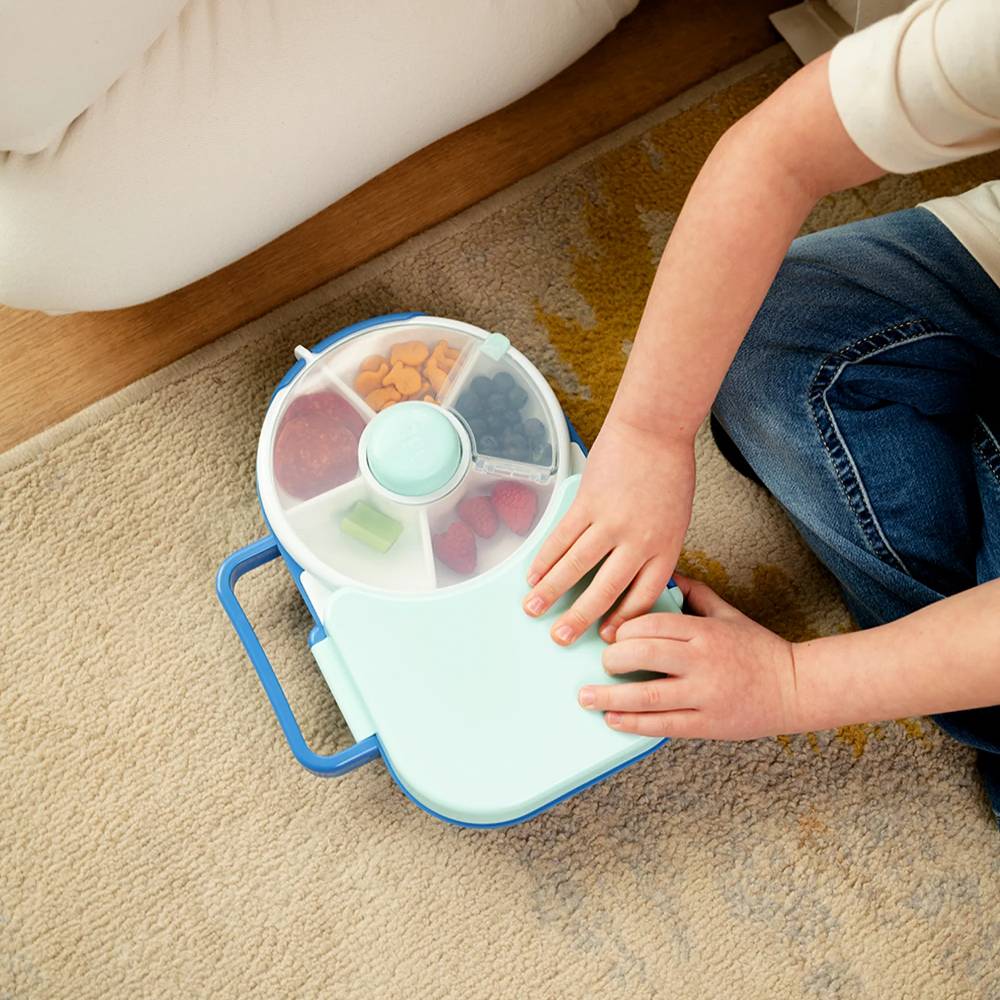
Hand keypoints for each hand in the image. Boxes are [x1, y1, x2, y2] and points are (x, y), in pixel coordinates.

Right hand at [523, 417, 694, 645]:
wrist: (656, 429)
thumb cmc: (669, 470)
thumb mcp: (675, 518)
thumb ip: (653, 548)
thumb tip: (628, 574)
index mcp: (665, 548)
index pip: (642, 597)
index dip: (622, 620)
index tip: (605, 637)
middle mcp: (639, 541)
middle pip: (606, 590)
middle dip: (580, 618)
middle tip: (561, 638)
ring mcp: (611, 522)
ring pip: (576, 566)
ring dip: (551, 591)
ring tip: (533, 609)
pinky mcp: (588, 503)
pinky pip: (561, 537)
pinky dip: (544, 558)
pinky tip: (532, 573)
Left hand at [577, 575, 799, 739]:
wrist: (797, 688)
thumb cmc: (758, 648)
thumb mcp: (727, 613)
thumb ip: (695, 593)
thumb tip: (666, 574)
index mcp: (704, 630)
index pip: (651, 624)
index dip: (623, 630)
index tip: (611, 636)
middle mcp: (702, 660)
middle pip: (643, 655)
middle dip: (612, 659)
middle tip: (601, 663)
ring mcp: (705, 694)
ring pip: (648, 695)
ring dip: (610, 697)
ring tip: (586, 697)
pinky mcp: (708, 724)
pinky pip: (663, 724)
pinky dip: (633, 722)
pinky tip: (613, 719)